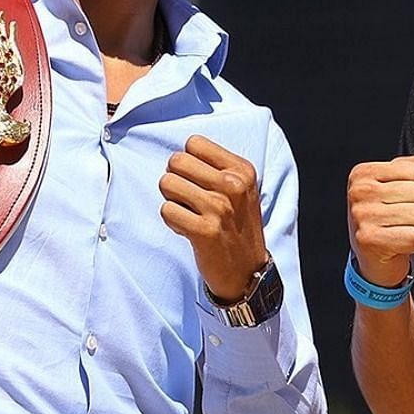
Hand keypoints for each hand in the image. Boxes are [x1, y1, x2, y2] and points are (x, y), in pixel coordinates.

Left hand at [160, 135, 267, 300]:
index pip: (194, 143)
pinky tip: (188, 229)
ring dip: (172, 200)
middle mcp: (233, 186)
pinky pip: (166, 210)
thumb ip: (216, 167)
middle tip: (190, 199)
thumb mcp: (241, 189)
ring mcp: (219, 208)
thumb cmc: (238, 226)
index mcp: (243, 170)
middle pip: (176, 161)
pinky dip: (172, 221)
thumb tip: (178, 155)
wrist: (247, 271)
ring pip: (167, 183)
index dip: (189, 163)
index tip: (199, 181)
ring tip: (190, 214)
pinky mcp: (204, 231)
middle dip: (176, 179)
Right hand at [347, 154, 413, 288]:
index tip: (406, 196)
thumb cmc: (387, 215)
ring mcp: (363, 216)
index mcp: (365, 173)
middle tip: (403, 216)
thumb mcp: (403, 181)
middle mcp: (360, 192)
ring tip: (401, 228)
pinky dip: (413, 243)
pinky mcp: (370, 240)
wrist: (372, 255)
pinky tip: (398, 242)